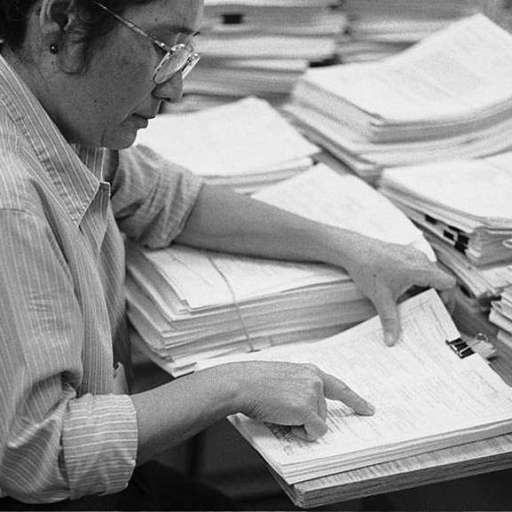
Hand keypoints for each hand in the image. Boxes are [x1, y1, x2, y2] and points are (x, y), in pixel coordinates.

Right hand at [228, 361, 373, 440]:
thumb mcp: (283, 378)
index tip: (368, 409)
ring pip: (318, 423)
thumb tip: (308, 414)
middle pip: (323, 412)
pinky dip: (302, 433)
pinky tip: (284, 420)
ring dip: (301, 424)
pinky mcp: (307, 408)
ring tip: (279, 411)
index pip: (338, 387)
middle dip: (306, 418)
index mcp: (309, 371)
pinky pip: (314, 432)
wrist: (242, 383)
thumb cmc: (255, 382)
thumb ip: (300, 389)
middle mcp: (315, 379)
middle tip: (282, 410)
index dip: (354, 400)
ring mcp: (312, 393)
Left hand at [339, 233, 455, 345]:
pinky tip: (403, 292)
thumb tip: (391, 340)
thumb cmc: (367, 267)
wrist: (352, 249)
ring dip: (425, 289)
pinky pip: (418, 268)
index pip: (448, 283)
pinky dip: (416, 281)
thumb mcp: (381, 298)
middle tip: (429, 311)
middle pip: (439, 280)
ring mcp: (412, 255)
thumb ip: (389, 321)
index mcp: (419, 269)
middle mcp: (419, 260)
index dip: (448, 298)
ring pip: (428, 274)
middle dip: (436, 297)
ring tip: (416, 303)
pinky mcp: (404, 254)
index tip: (440, 310)